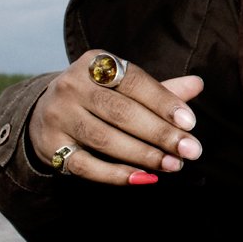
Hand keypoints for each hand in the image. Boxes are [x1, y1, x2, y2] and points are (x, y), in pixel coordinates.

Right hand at [28, 50, 203, 184]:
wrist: (45, 112)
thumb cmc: (99, 97)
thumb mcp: (125, 87)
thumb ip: (160, 90)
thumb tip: (197, 85)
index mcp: (94, 63)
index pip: (135, 82)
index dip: (164, 102)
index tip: (190, 123)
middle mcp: (72, 86)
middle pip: (122, 113)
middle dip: (160, 133)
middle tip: (190, 150)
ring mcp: (58, 116)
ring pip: (105, 139)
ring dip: (144, 155)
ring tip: (173, 165)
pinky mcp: (50, 146)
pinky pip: (86, 165)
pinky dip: (117, 174)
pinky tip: (143, 178)